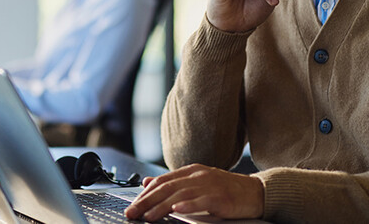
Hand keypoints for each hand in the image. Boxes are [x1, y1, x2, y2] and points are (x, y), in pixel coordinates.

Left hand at [124, 164, 263, 221]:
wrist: (256, 191)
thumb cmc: (225, 189)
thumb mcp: (197, 182)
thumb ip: (173, 182)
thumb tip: (147, 182)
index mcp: (190, 171)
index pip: (161, 181)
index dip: (144, 194)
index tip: (132, 205)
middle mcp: (197, 176)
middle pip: (166, 188)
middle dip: (146, 201)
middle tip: (133, 212)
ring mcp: (209, 185)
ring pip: (180, 195)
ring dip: (161, 206)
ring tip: (148, 216)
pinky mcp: (221, 197)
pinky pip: (202, 201)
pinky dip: (188, 205)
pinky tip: (177, 210)